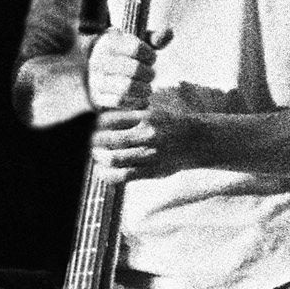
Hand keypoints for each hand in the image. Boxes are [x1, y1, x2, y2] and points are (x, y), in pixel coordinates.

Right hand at [84, 26, 160, 111]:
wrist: (104, 73)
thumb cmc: (128, 56)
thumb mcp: (140, 42)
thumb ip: (156, 37)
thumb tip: (168, 31)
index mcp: (109, 42)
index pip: (136, 48)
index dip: (150, 55)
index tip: (151, 58)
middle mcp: (98, 60)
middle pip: (134, 69)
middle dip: (149, 73)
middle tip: (149, 74)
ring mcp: (96, 80)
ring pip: (127, 88)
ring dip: (144, 89)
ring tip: (146, 88)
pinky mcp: (98, 98)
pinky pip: (121, 102)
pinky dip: (137, 102)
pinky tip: (141, 98)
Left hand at [88, 100, 216, 182]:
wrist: (198, 141)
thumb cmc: (170, 125)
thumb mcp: (154, 112)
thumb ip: (131, 116)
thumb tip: (99, 121)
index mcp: (147, 117)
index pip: (109, 120)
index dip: (96, 124)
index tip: (94, 126)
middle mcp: (148, 135)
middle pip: (108, 140)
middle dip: (94, 141)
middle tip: (91, 142)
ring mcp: (150, 154)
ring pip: (113, 159)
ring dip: (99, 157)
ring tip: (97, 155)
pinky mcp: (152, 171)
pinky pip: (123, 176)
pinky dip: (107, 175)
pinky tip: (101, 171)